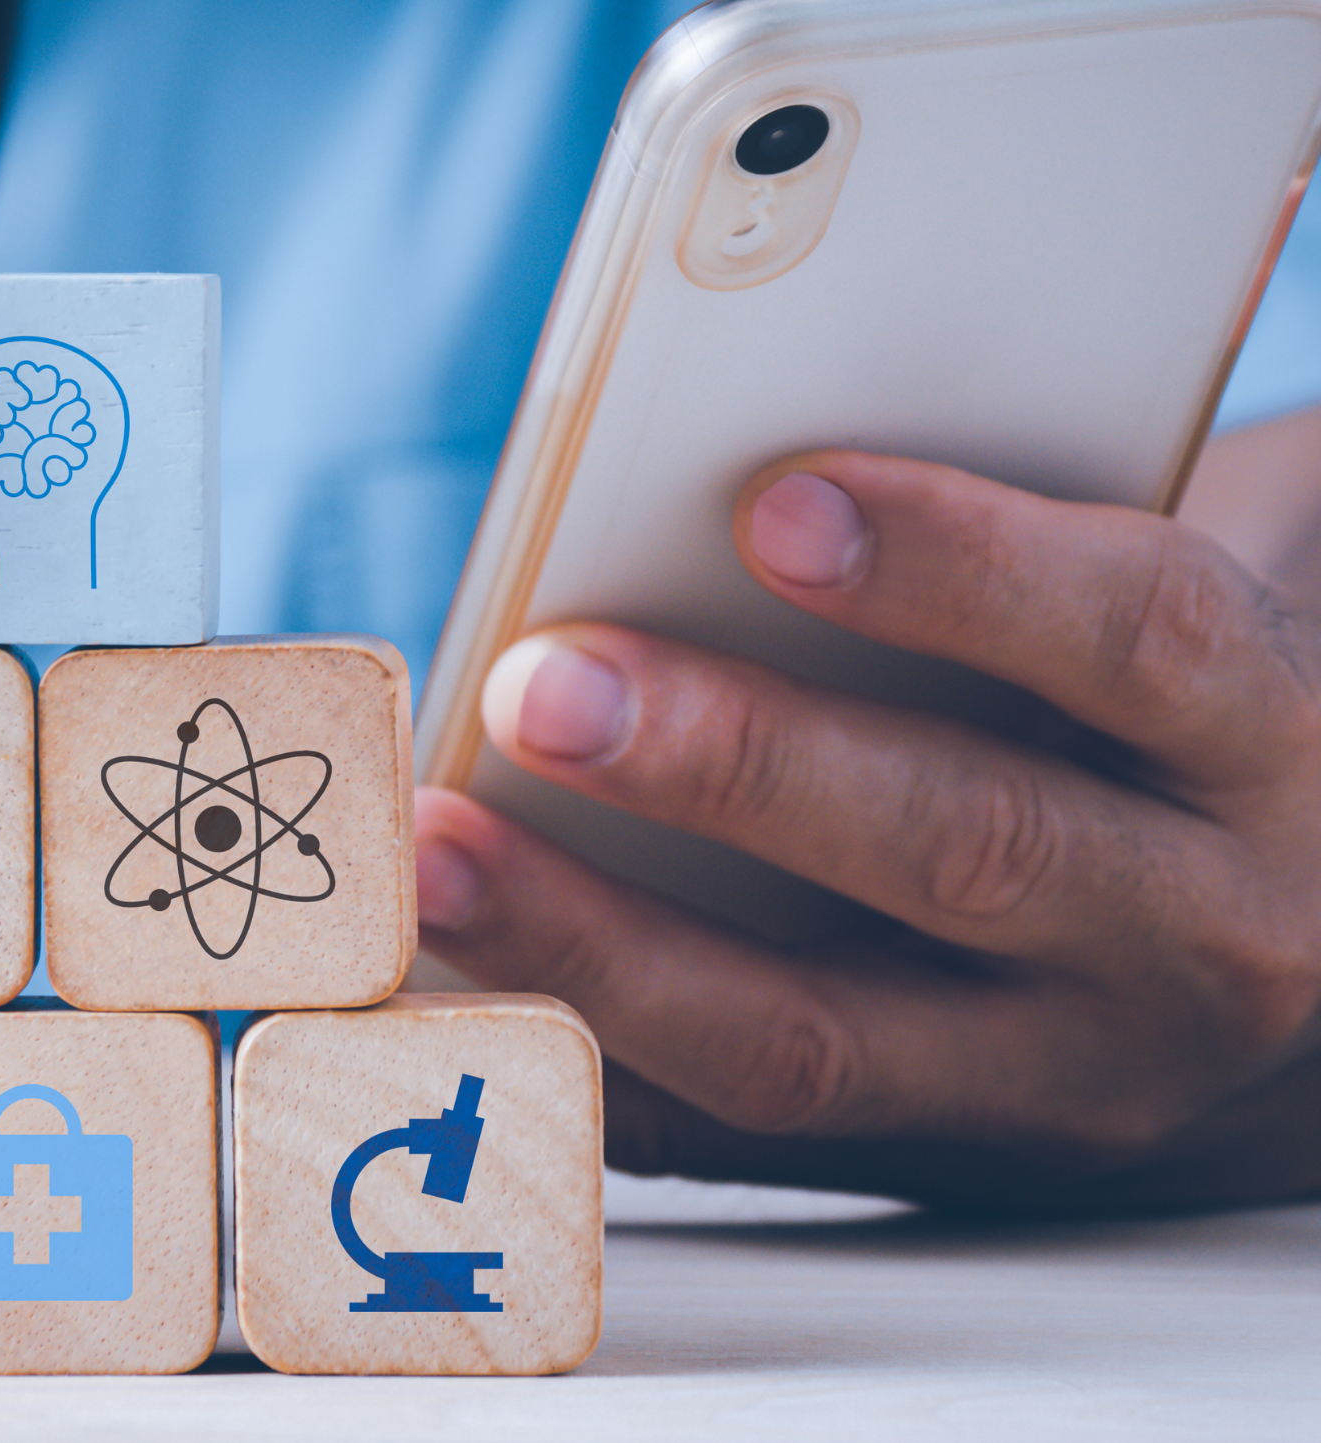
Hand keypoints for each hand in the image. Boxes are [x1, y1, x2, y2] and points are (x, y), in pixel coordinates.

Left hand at [416, 449, 1320, 1210]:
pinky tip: (462, 981)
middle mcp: (1192, 936)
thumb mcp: (1128, 629)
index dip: (960, 570)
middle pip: (961, 848)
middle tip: (542, 687)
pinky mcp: (939, 1176)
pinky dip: (586, 1060)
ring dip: (604, 944)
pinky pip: (736, 1145)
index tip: (771, 503)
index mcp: (1258, 746)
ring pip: (821, 1040)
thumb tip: (686, 506)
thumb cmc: (1141, 732)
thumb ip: (976, 578)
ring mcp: (1065, 1089)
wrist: (1280, 973)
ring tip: (443, 848)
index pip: (1139, 641)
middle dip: (733, 766)